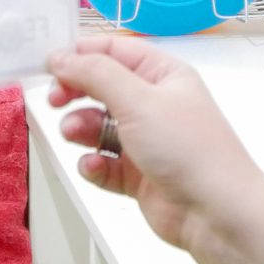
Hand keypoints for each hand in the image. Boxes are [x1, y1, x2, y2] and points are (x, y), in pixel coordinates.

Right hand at [48, 36, 261, 244]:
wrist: (214, 212)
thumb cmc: (187, 148)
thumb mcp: (138, 99)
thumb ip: (95, 74)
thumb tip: (61, 57)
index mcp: (162, 75)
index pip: (114, 51)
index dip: (80, 54)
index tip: (49, 65)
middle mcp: (154, 104)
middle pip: (101, 87)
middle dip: (75, 93)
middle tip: (55, 101)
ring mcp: (145, 140)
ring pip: (97, 126)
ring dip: (80, 130)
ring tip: (77, 137)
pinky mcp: (136, 174)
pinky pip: (102, 162)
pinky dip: (94, 164)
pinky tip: (96, 167)